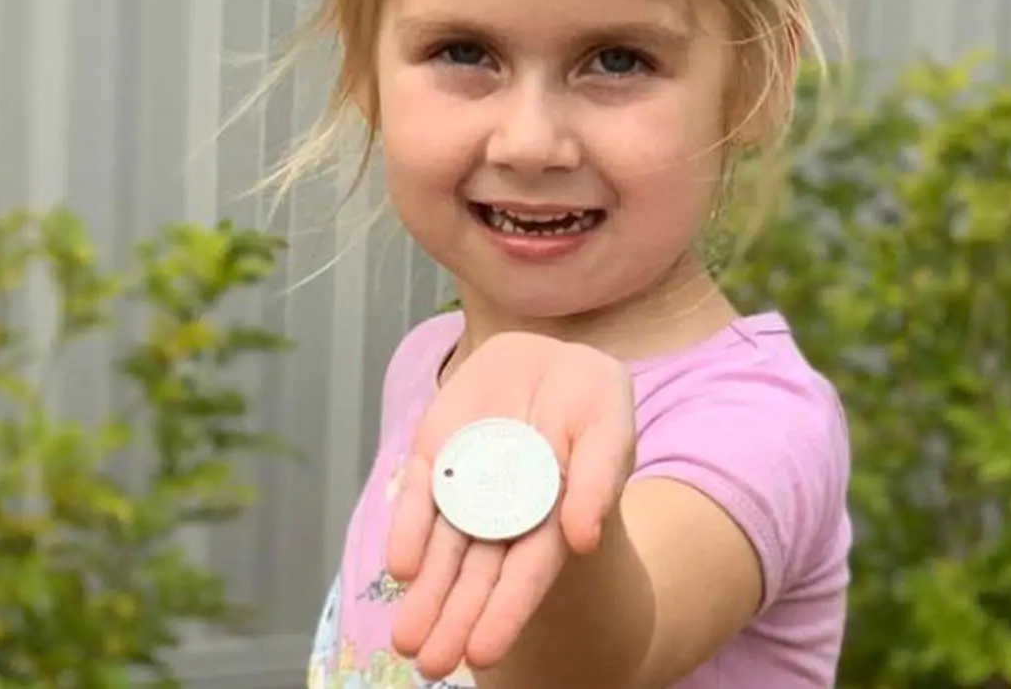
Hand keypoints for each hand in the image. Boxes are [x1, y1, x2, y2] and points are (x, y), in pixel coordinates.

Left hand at [385, 331, 635, 677]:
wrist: (543, 353)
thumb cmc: (587, 397)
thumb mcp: (607, 424)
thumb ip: (599, 480)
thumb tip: (582, 538)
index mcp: (552, 518)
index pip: (527, 573)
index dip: (506, 611)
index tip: (483, 650)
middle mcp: (505, 514)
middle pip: (477, 575)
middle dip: (454, 619)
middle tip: (432, 664)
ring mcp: (467, 488)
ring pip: (441, 549)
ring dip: (425, 593)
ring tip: (408, 640)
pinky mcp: (436, 457)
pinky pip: (418, 497)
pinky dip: (409, 531)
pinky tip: (403, 568)